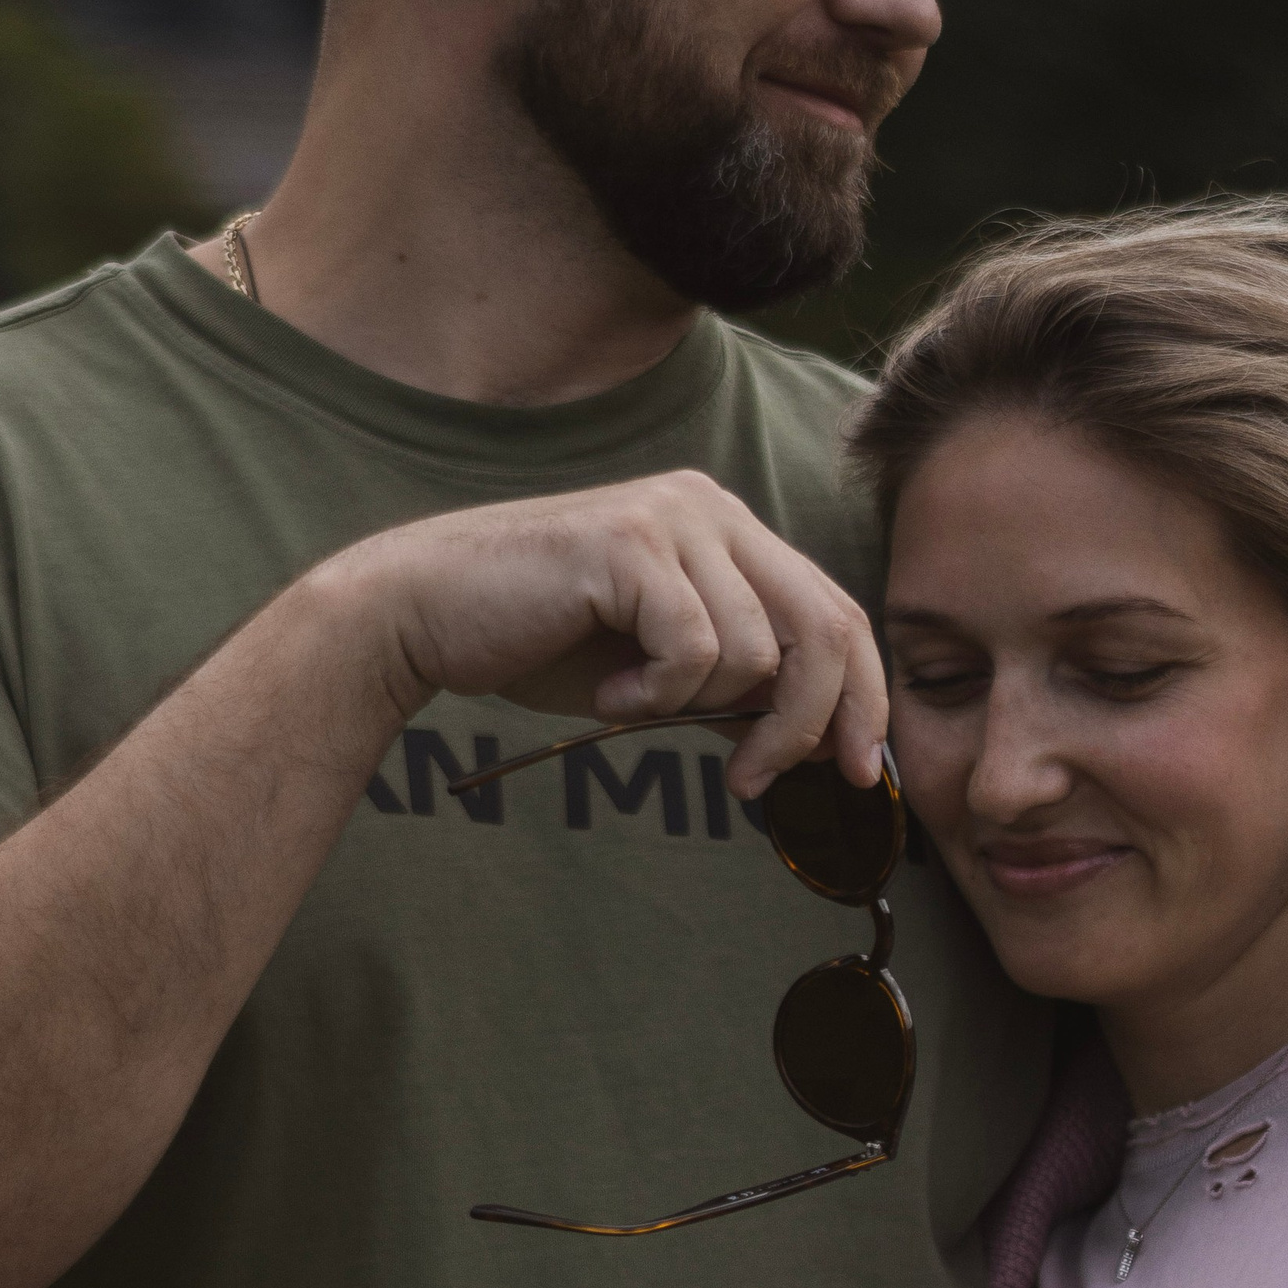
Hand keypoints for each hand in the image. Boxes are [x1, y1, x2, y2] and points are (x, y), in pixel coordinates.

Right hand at [334, 472, 886, 797]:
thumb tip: (824, 739)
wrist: (425, 611)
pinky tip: (607, 693)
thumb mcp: (661, 668)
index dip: (863, 696)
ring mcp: (672, 518)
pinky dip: (655, 695)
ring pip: (756, 651)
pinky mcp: (631, 544)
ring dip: (698, 710)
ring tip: (629, 706)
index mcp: (727, 527)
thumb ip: (737, 682)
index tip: (860, 770)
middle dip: (814, 722)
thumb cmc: (540, 642)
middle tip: (760, 781)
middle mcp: (711, 507)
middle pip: (825, 626)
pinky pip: (693, 650)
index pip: (835, 609)